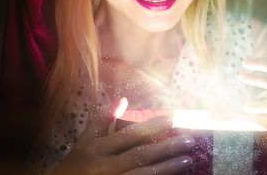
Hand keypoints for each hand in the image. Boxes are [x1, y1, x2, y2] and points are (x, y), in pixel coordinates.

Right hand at [53, 104, 193, 174]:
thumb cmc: (77, 165)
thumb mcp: (85, 141)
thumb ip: (103, 121)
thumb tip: (123, 99)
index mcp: (97, 149)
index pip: (129, 136)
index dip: (151, 127)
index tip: (172, 119)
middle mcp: (105, 167)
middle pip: (140, 155)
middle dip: (166, 148)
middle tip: (189, 140)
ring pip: (144, 174)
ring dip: (167, 167)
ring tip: (187, 159)